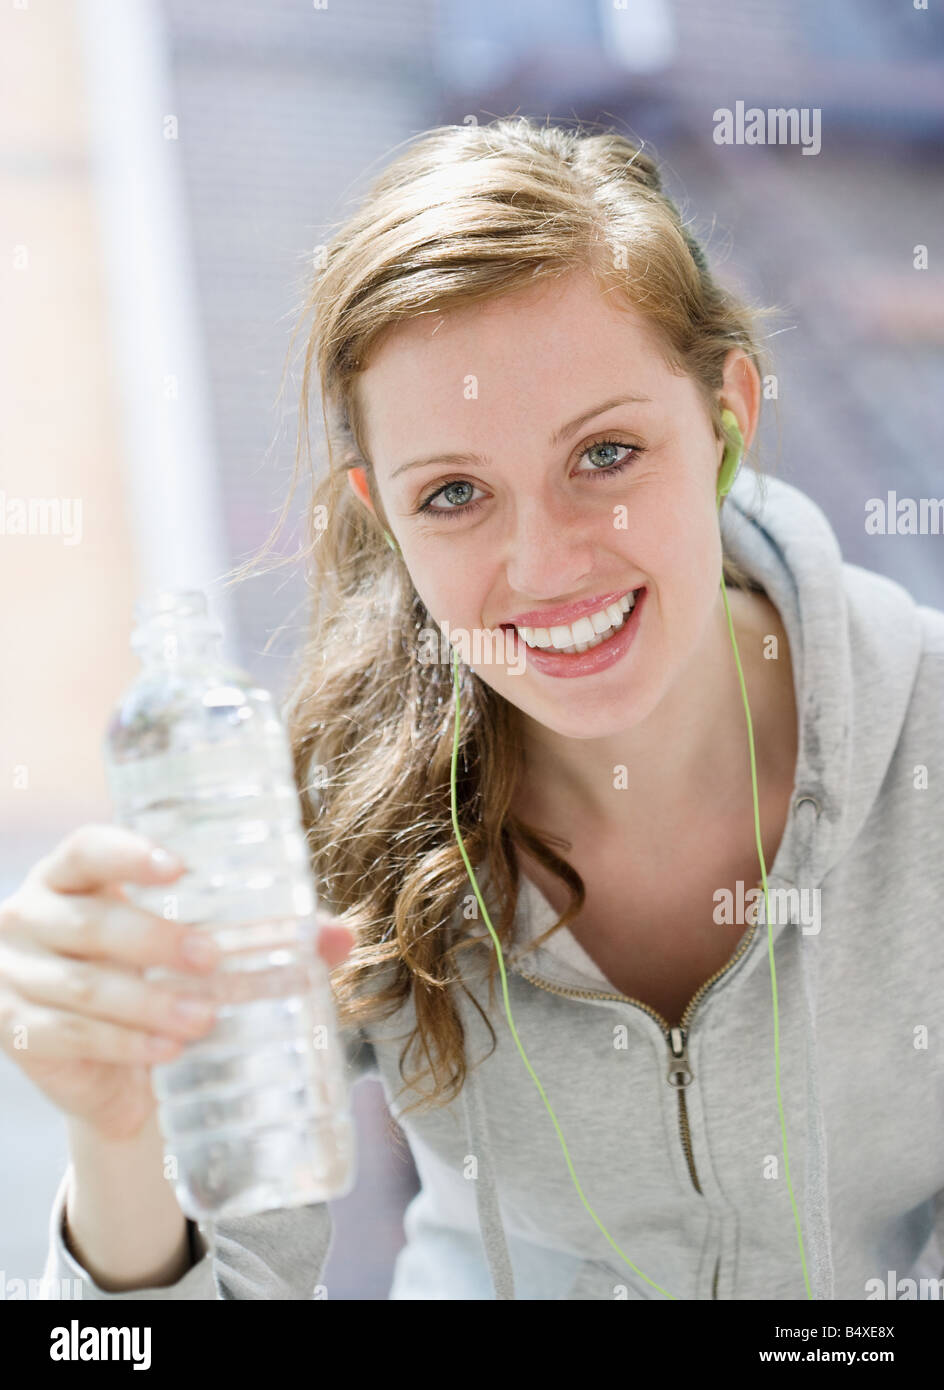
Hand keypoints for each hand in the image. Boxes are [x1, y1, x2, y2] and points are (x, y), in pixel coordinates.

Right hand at [0, 824, 354, 1142]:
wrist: (104, 1062)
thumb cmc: (153, 976)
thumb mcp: (196, 949)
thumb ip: (264, 938)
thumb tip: (342, 938)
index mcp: (73, 874)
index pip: (87, 847)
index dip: (127, 854)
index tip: (179, 869)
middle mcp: (33, 914)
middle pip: (91, 923)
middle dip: (153, 942)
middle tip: (211, 959)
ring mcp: (15, 973)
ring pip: (83, 987)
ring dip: (147, 1004)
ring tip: (203, 1020)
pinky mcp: (16, 1030)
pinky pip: (68, 1036)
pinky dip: (123, 1045)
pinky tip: (166, 1052)